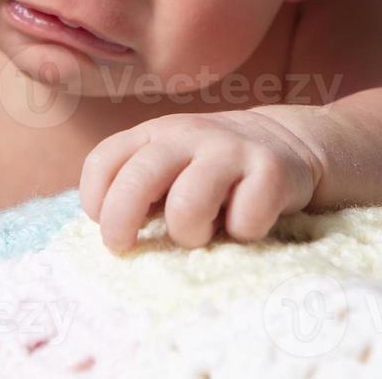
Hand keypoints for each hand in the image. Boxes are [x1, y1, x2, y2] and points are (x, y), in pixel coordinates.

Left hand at [79, 110, 326, 251]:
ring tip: (202, 232)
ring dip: (189, 233)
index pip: (104, 161)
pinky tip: (245, 222)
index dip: (94, 199)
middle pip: (137, 180)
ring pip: (187, 205)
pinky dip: (242, 234)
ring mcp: (230, 149)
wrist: (287, 141)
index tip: (103, 223)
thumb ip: (137, 186)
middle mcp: (188, 135)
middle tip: (124, 247)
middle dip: (120, 222)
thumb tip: (106, 229)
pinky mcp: (271, 170)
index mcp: (154, 134)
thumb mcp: (169, 164)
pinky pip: (244, 221)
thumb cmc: (212, 168)